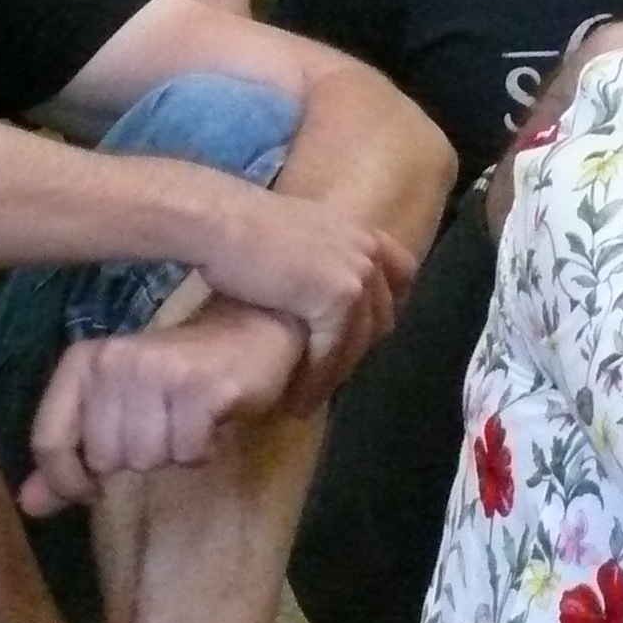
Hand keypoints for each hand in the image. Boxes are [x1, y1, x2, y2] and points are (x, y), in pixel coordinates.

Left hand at [20, 307, 302, 514]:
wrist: (252, 332)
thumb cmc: (176, 375)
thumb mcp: (114, 408)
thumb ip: (69, 454)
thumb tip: (28, 506)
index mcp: (83, 361)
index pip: (49, 440)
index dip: (68, 479)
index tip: (94, 486)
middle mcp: (115, 360)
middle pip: (105, 458)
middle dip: (136, 457)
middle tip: (162, 425)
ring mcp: (159, 370)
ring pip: (146, 458)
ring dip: (172, 452)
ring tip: (187, 420)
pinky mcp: (202, 387)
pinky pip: (188, 453)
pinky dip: (202, 449)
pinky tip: (211, 421)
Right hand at [185, 182, 418, 410]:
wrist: (221, 221)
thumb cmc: (238, 226)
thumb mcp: (296, 236)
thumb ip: (317, 256)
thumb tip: (310, 282)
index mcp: (361, 230)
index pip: (400, 273)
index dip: (386, 305)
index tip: (367, 332)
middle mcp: (368, 251)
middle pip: (382, 314)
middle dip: (359, 349)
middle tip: (331, 378)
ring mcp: (357, 275)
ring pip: (358, 341)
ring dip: (334, 375)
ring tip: (310, 400)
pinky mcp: (338, 300)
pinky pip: (334, 351)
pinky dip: (316, 378)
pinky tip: (298, 398)